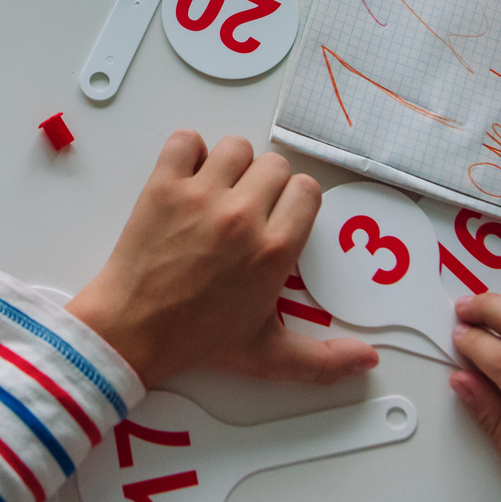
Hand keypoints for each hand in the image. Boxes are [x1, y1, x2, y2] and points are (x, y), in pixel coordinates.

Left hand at [67, 132, 378, 388]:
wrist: (132, 333)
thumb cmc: (199, 342)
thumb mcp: (267, 356)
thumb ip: (322, 360)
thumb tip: (369, 361)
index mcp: (275, 250)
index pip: (308, 189)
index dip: (294, 202)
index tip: (276, 220)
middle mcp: (243, 215)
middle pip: (275, 164)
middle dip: (265, 185)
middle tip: (246, 210)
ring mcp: (201, 196)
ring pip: (235, 147)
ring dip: (230, 165)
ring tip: (217, 193)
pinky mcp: (163, 186)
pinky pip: (185, 140)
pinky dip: (187, 153)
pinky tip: (186, 179)